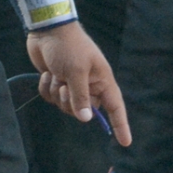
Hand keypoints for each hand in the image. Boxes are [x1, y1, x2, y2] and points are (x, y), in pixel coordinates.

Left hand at [29, 22, 131, 144]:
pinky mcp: (57, 81)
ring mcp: (72, 84)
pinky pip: (51, 98)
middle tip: (64, 85)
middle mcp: (89, 84)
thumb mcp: (76, 71)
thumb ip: (80, 96)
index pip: (115, 107)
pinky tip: (47, 74)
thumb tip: (86, 119)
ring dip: (56, 93)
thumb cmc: (68, 47)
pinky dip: (47, 88)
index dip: (120, 125)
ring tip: (55, 76)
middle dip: (70, 102)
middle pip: (84, 111)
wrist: (47, 29)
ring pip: (65, 106)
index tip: (126, 143)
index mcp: (101, 80)